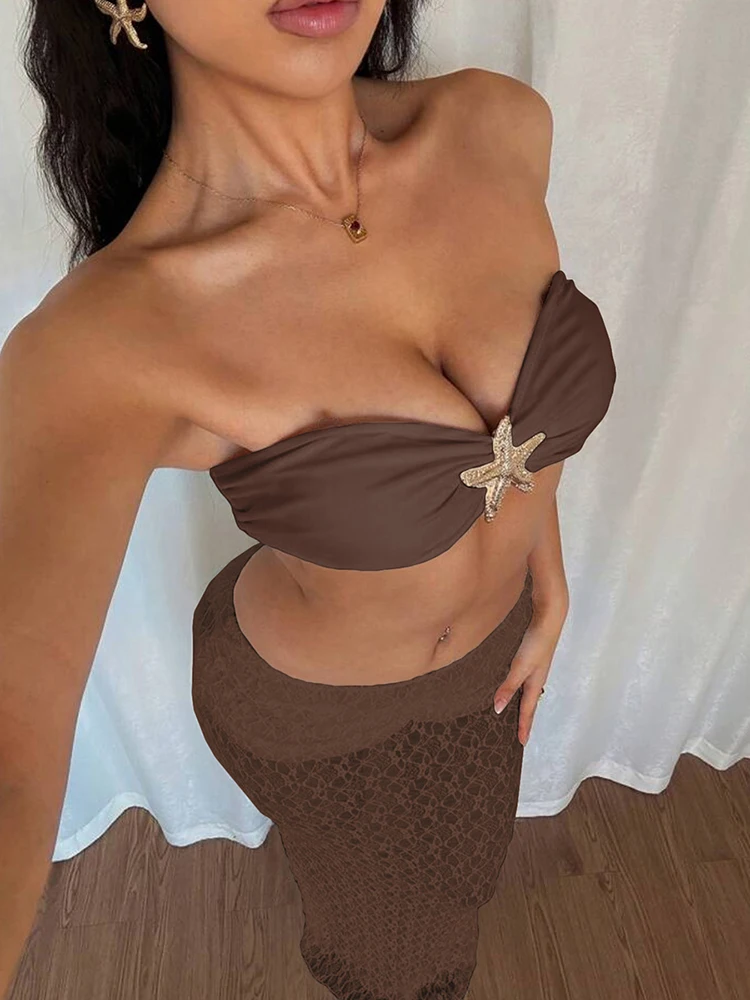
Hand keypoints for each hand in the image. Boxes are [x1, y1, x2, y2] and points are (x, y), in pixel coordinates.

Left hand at [493, 596, 567, 745]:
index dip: (524, 726)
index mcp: (536, 682)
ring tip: (512, 711)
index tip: (522, 743)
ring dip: (519, 700)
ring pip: (525, 688)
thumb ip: (509, 686)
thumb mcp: (521, 666)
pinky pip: (522, 675)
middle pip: (528, 701)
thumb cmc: (538, 641)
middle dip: (524, 717)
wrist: (548, 615)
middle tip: (518, 732)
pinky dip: (516, 684)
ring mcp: (533, 665)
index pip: (528, 710)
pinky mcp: (529, 654)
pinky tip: (509, 680)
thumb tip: (498, 709)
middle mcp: (535, 676)